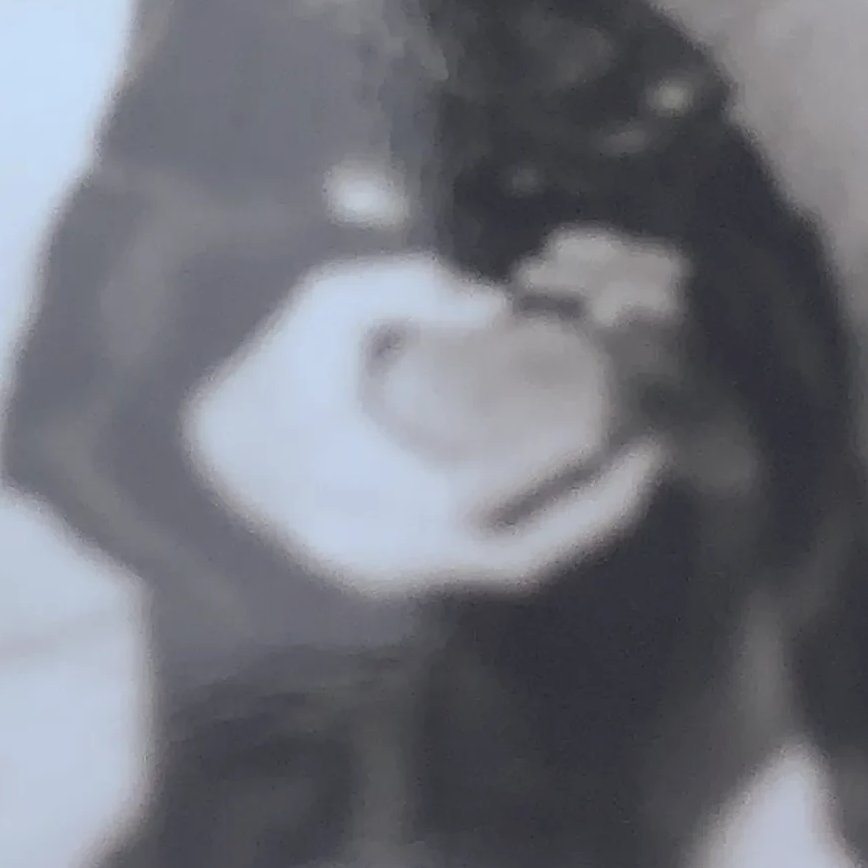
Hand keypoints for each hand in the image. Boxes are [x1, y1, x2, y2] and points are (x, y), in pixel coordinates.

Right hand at [184, 253, 667, 599]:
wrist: (217, 453)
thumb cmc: (281, 368)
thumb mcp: (323, 302)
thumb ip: (405, 287)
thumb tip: (500, 306)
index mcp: (346, 475)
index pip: (459, 490)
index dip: (536, 467)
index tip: (599, 424)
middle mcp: (369, 543)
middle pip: (500, 554)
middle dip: (585, 513)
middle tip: (649, 459)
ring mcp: (385, 573)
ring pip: (501, 569)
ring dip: (576, 530)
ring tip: (636, 477)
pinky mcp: (400, 580)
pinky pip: (485, 566)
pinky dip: (542, 533)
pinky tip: (589, 494)